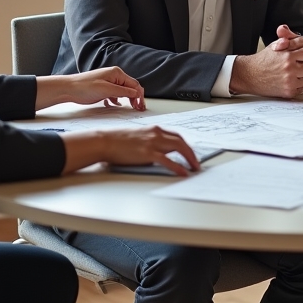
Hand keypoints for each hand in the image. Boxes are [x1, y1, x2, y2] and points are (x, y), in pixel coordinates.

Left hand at [35, 69, 144, 110]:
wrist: (69, 88)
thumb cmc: (85, 87)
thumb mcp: (106, 90)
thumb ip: (122, 91)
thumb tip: (136, 93)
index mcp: (116, 73)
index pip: (134, 84)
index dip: (139, 95)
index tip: (141, 105)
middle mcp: (114, 76)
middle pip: (130, 87)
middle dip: (135, 97)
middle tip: (138, 108)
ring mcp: (109, 82)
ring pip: (123, 91)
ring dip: (127, 99)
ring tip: (130, 107)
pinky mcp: (103, 88)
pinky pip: (115, 94)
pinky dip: (117, 99)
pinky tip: (115, 104)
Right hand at [63, 125, 198, 175]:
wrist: (105, 141)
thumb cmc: (118, 141)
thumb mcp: (138, 137)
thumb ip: (150, 142)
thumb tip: (159, 153)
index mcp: (154, 129)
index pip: (176, 136)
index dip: (186, 146)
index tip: (190, 153)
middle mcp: (156, 133)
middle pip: (181, 141)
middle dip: (191, 153)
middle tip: (196, 163)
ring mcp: (153, 143)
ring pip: (178, 148)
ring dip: (189, 159)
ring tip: (193, 168)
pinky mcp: (148, 153)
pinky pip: (168, 161)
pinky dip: (178, 167)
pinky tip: (183, 173)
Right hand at [230, 26, 302, 97]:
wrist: (249, 75)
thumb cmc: (263, 60)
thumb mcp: (275, 45)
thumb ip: (289, 39)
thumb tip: (302, 39)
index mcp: (288, 56)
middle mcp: (290, 69)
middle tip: (299, 62)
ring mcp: (290, 82)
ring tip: (294, 71)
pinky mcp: (288, 92)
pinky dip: (299, 84)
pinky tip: (291, 79)